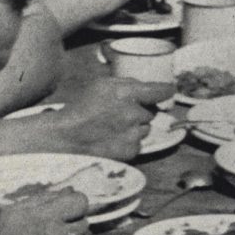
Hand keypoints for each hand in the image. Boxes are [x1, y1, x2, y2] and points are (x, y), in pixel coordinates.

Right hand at [51, 77, 172, 159]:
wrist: (66, 137)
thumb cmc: (80, 108)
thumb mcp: (101, 84)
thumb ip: (126, 83)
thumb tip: (145, 86)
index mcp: (126, 94)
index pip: (160, 91)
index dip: (165, 90)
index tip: (168, 90)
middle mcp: (133, 114)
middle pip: (151, 112)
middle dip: (140, 112)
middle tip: (121, 113)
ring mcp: (133, 135)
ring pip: (145, 129)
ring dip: (135, 127)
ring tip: (114, 127)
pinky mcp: (131, 151)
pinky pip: (138, 143)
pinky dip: (129, 141)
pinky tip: (113, 138)